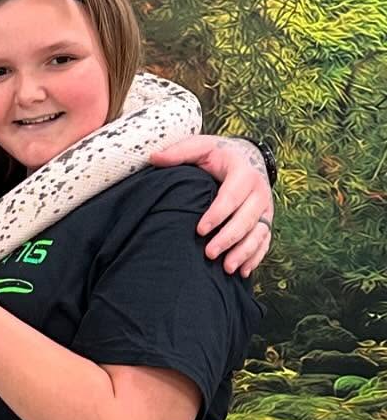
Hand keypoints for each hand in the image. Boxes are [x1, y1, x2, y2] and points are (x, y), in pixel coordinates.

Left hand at [151, 135, 273, 276]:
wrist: (247, 157)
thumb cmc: (218, 155)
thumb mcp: (201, 147)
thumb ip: (179, 152)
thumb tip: (153, 157)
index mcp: (243, 172)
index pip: (232, 196)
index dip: (217, 214)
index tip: (200, 230)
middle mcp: (259, 190)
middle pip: (247, 218)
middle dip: (229, 238)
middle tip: (209, 254)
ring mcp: (265, 207)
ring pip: (259, 232)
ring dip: (244, 252)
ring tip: (227, 268)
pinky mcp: (266, 219)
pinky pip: (265, 240)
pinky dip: (256, 257)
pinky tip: (243, 272)